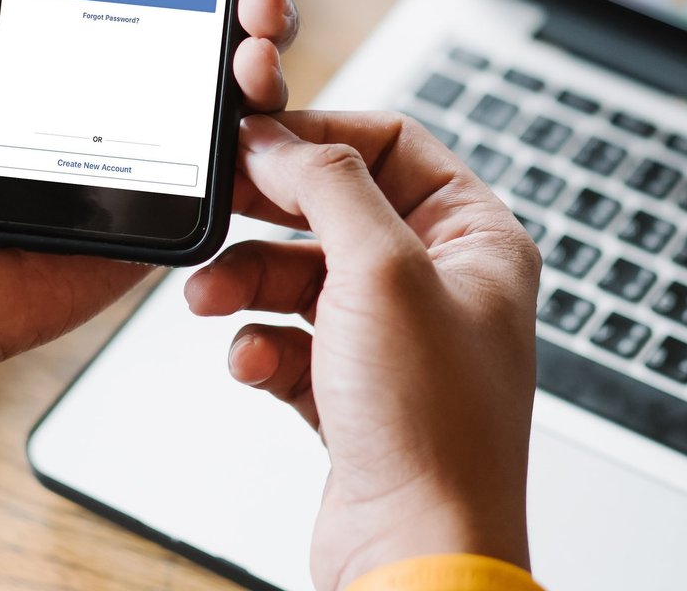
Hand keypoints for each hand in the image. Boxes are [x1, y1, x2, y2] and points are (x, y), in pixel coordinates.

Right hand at [185, 113, 540, 589]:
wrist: (416, 552)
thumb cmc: (433, 427)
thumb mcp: (379, 270)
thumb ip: (328, 184)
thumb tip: (280, 137)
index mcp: (477, 239)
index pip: (396, 144)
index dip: (322, 138)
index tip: (257, 140)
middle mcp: (443, 284)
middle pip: (339, 209)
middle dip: (271, 215)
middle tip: (219, 207)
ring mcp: (397, 342)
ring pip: (304, 277)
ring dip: (249, 282)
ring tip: (210, 298)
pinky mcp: (355, 395)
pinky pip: (291, 344)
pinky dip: (261, 348)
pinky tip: (251, 363)